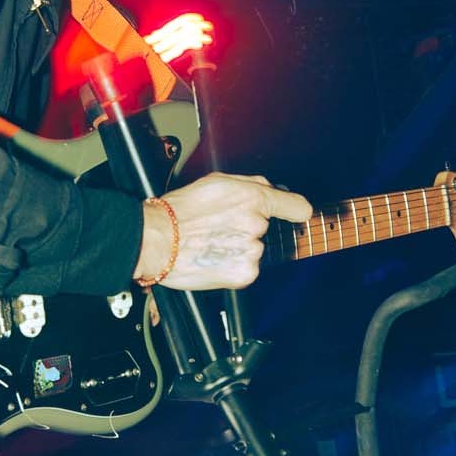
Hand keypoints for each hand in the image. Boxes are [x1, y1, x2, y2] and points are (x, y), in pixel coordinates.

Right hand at [143, 172, 310, 287]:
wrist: (157, 240)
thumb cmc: (180, 210)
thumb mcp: (215, 182)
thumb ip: (250, 184)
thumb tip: (272, 189)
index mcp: (253, 198)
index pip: (296, 206)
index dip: (296, 210)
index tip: (297, 214)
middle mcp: (257, 224)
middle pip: (265, 228)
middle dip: (247, 228)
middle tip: (220, 227)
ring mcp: (252, 251)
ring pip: (254, 249)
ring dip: (238, 248)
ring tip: (212, 242)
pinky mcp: (244, 274)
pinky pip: (247, 269)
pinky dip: (233, 266)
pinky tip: (214, 257)